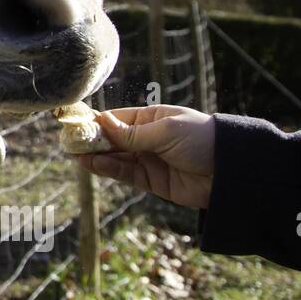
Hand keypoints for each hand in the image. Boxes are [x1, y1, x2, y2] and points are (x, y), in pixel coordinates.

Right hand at [75, 105, 215, 208]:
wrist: (231, 172)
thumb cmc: (202, 139)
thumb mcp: (165, 131)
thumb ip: (132, 133)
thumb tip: (102, 123)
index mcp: (153, 118)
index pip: (118, 119)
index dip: (97, 122)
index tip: (76, 124)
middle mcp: (148, 138)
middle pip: (113, 139)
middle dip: (92, 141)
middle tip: (69, 142)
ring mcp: (149, 160)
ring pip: (116, 158)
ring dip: (96, 156)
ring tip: (75, 154)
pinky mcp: (152, 181)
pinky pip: (125, 174)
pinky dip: (108, 169)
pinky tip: (92, 164)